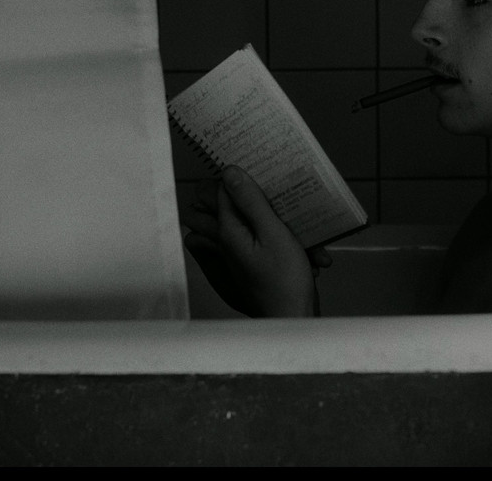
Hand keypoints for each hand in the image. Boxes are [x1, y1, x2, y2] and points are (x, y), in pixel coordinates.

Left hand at [181, 166, 321, 316]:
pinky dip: (240, 243)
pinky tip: (257, 241)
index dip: (233, 179)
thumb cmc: (286, 280)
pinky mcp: (236, 271)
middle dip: (224, 198)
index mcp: (226, 232)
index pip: (215, 192)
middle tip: (251, 194)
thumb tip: (229, 173)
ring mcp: (226, 260)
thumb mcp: (274, 232)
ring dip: (229, 219)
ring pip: (210, 231)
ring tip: (258, 215)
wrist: (290, 319)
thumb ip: (251, 202)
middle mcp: (220, 245)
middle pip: (201, 211)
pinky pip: (224, 251)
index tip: (253, 176)